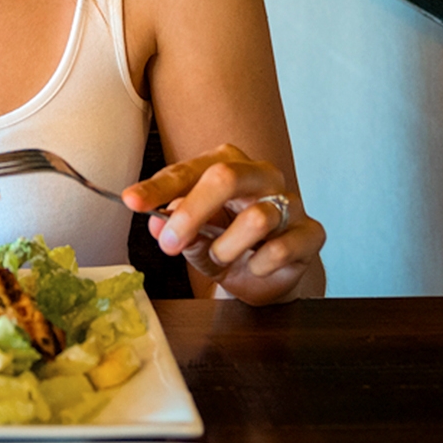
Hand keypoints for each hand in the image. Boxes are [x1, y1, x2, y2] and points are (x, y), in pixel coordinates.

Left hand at [125, 143, 324, 303]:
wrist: (267, 277)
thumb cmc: (227, 245)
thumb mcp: (194, 236)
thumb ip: (176, 226)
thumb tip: (155, 222)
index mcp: (229, 165)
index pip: (190, 169)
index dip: (158, 187)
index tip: (132, 202)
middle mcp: (262, 177)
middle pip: (227, 177)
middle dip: (192, 213)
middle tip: (169, 244)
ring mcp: (290, 203)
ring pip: (256, 218)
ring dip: (226, 249)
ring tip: (221, 259)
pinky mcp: (311, 233)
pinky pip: (280, 249)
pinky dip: (258, 265)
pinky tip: (255, 266)